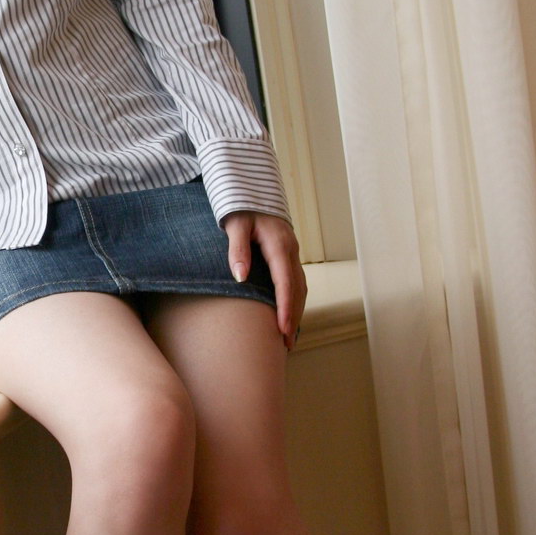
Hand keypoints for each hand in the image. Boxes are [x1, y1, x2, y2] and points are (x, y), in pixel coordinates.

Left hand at [221, 211, 306, 351]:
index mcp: (279, 244)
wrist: (253, 190)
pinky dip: (294, 301)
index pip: (285, 282)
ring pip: (300, 287)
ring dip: (297, 312)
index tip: (283, 329)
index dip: (286, 308)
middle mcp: (291, 250)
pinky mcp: (288, 256)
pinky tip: (288, 316)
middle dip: (294, 317)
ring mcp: (292, 253)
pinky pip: (296, 282)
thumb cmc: (241, 207)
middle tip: (287, 344)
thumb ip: (237, 249)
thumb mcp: (235, 224)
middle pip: (298, 290)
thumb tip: (240, 277)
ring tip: (288, 337)